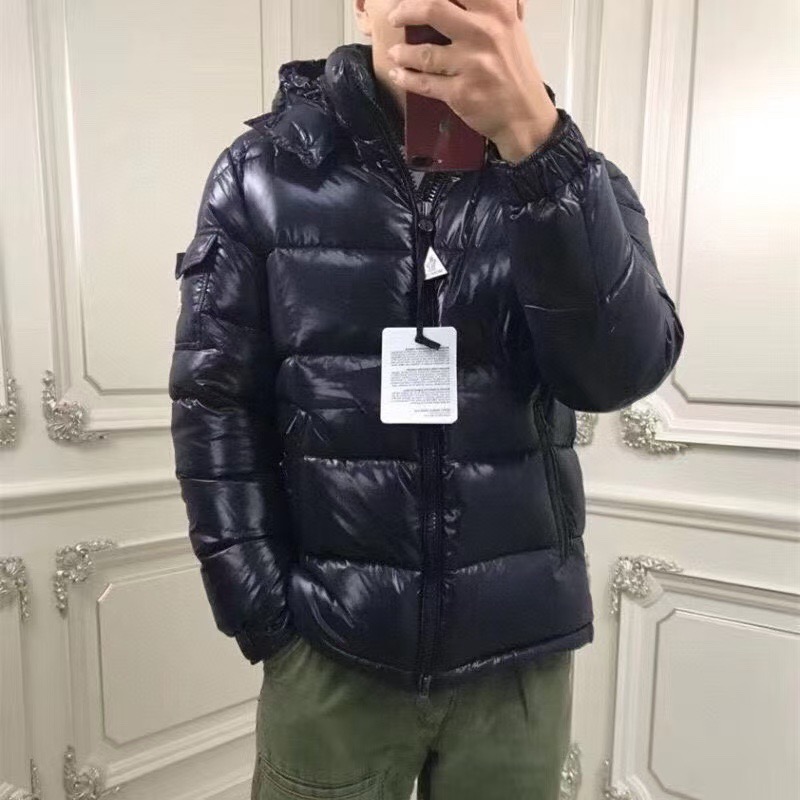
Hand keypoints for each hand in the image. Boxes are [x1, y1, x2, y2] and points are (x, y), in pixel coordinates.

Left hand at [386, 0, 559, 162]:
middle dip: (407, 10)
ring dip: (403, 52)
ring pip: (424, 52)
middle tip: (396, 16)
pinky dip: (406, 78)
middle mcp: (484, 33)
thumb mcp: (511, 27)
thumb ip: (493, 6)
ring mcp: (471, 64)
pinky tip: (398, 74)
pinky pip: (424, 83)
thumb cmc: (515, 70)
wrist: (525, 115)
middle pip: (434, 9)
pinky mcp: (460, 93)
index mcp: (498, 11)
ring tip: (395, 53)